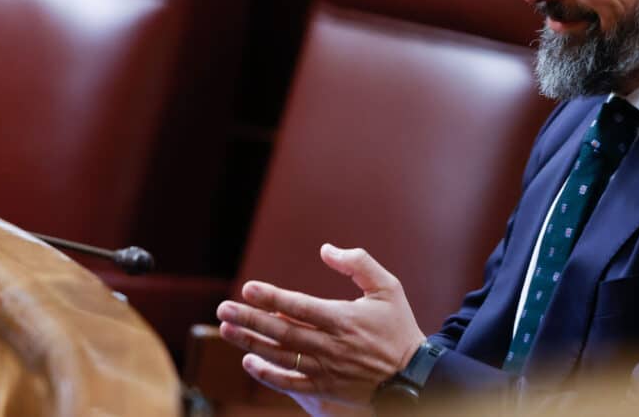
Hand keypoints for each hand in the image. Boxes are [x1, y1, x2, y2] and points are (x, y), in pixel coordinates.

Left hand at [216, 244, 425, 410]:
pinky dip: (267, 374)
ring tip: (226, 329)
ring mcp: (327, 369)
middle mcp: (331, 345)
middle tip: (224, 309)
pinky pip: (290, 383)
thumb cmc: (398, 328)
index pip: (300, 306)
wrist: (414, 376)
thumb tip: (326, 249)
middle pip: (282, 331)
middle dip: (250, 319)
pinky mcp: (326, 389)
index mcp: (344, 319)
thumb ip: (358, 263)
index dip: (272, 297)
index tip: (248, 288)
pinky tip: (248, 362)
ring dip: (250, 343)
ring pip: (281, 355)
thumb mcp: (388, 287)